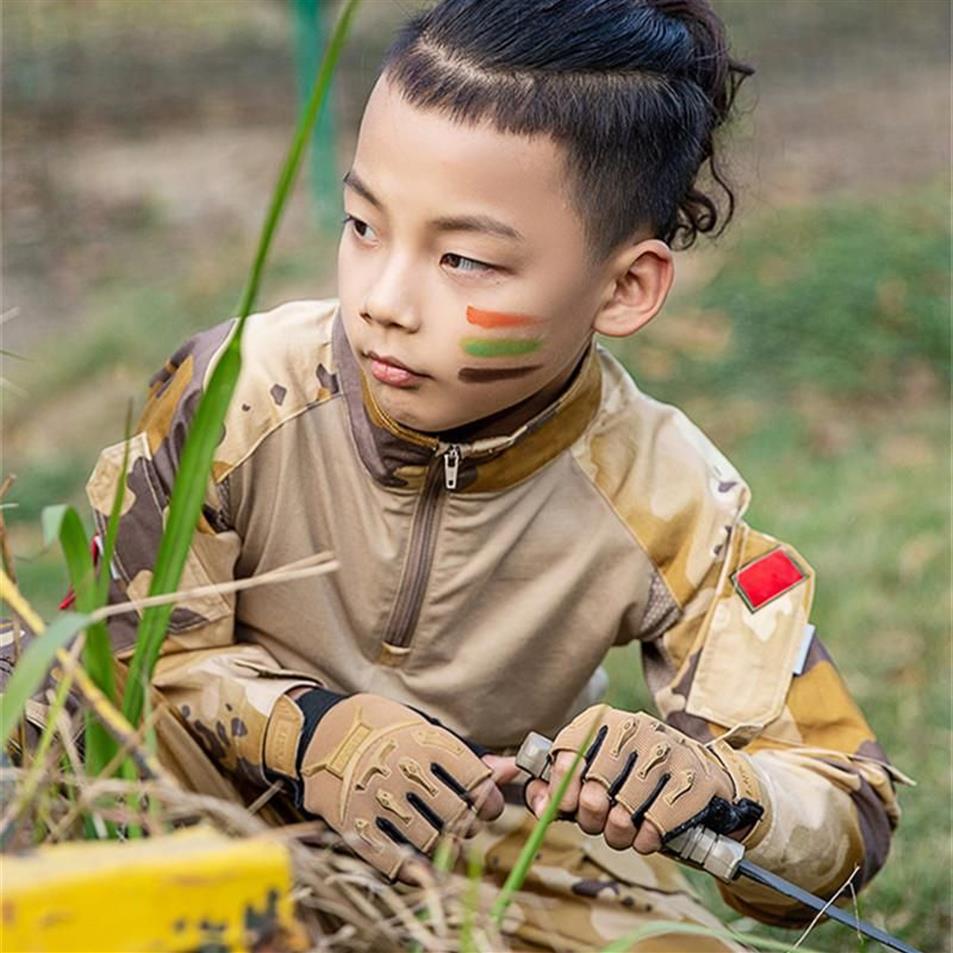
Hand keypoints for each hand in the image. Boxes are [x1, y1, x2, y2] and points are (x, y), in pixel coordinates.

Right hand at [264, 690, 509, 880]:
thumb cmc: (383, 730)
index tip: (487, 805)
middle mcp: (405, 769)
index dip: (490, 800)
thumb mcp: (424, 731)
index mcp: (426, 741)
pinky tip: (417, 864)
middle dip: (468, 826)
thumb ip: (467, 757)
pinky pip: (393, 860)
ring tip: (443, 842)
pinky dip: (411, 870)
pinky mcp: (354, 822)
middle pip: (458, 815)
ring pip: (431, 841)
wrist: (320, 732)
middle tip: (463, 824)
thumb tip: (511, 771)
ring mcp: (378, 797)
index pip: (477, 781)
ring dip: (444, 849)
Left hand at [524, 706, 762, 854]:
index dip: (561, 790)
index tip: (568, 807)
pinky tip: (646, 835)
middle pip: (594, 791)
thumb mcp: (592, 770)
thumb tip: (542, 808)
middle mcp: (635, 728)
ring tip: (622, 830)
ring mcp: (668, 751)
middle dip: (591, 819)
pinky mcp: (695, 779)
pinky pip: (656, 826)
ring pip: (624, 814)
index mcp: (603, 721)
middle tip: (598, 822)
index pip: (567, 755)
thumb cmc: (630, 776)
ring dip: (618, 834)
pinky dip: (646, 841)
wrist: (697, 773)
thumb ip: (557, 786)